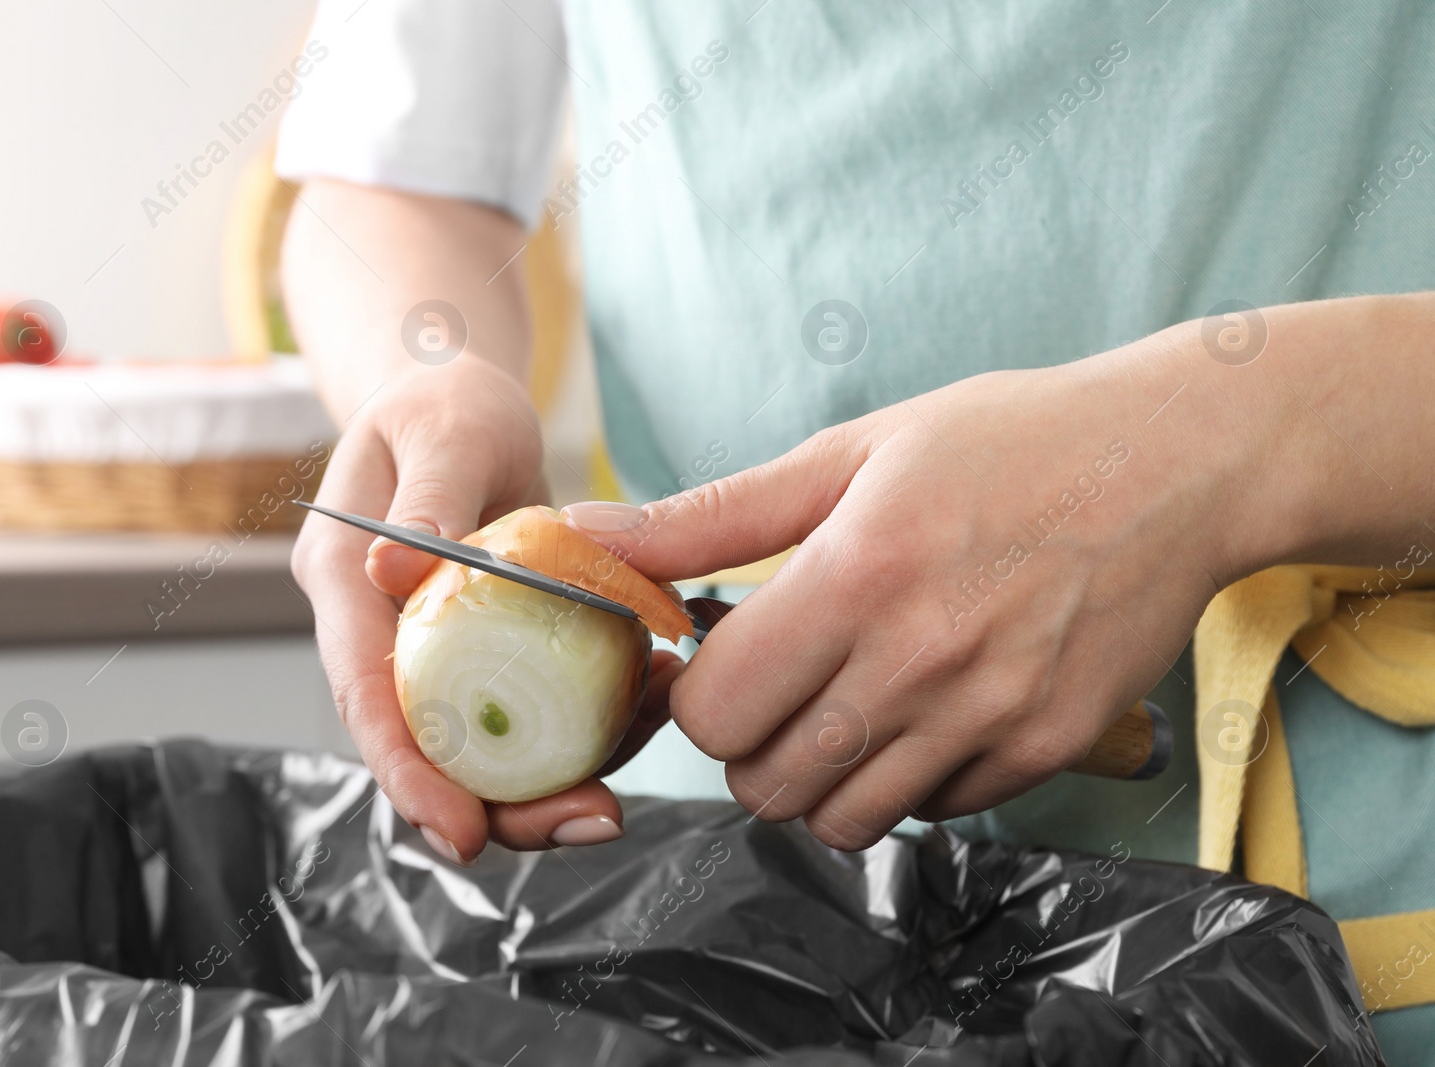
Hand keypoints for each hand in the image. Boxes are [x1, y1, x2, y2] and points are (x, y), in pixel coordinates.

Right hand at [291, 355, 680, 863]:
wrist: (464, 400)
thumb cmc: (444, 401)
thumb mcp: (444, 429)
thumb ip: (429, 495)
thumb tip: (391, 565)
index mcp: (346, 584)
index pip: (365, 696)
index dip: (407, 775)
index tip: (463, 833)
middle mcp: (385, 634)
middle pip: (431, 748)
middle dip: (506, 807)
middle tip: (596, 818)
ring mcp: (440, 650)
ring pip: (487, 746)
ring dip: (560, 778)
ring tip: (639, 771)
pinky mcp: (491, 652)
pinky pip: (535, 707)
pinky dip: (591, 721)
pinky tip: (650, 704)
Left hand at [564, 332, 1245, 849]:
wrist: (1176, 462)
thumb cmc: (1005, 444)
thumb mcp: (852, 452)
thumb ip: (715, 513)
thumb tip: (591, 532)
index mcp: (855, 575)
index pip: (715, 710)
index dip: (697, 696)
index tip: (724, 662)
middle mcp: (921, 661)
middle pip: (766, 784)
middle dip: (748, 749)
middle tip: (778, 692)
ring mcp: (991, 715)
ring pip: (845, 821)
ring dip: (822, 779)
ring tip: (848, 706)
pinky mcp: (1050, 749)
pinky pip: (937, 811)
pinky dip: (911, 780)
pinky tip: (929, 708)